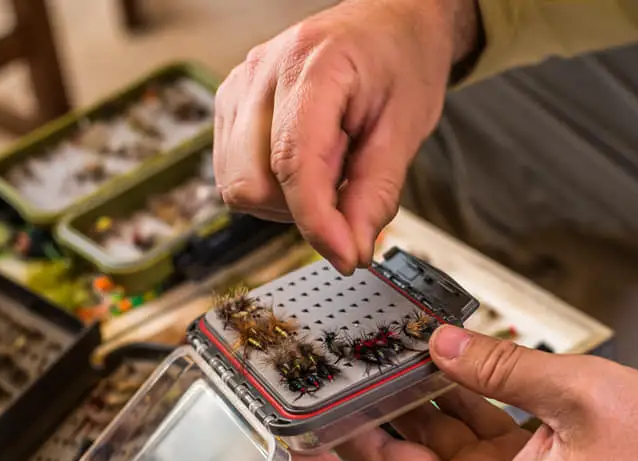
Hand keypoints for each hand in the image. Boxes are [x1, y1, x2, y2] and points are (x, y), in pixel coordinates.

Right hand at [211, 0, 479, 273]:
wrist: (387, 25)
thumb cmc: (399, 61)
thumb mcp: (407, 128)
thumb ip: (376, 193)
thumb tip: (352, 249)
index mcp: (312, 66)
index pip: (294, 161)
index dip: (317, 222)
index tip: (346, 256)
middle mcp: (261, 74)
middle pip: (252, 182)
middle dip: (301, 210)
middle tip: (347, 189)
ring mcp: (238, 89)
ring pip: (237, 185)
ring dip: (286, 201)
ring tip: (329, 167)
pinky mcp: (230, 108)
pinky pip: (235, 175)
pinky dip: (273, 188)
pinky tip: (307, 165)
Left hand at [293, 326, 637, 460]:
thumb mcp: (577, 396)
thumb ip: (498, 366)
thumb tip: (438, 343)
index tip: (300, 452)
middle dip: (360, 431)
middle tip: (328, 383)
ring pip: (431, 457)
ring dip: (403, 413)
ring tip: (374, 363)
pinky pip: (469, 442)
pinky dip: (449, 406)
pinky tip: (434, 365)